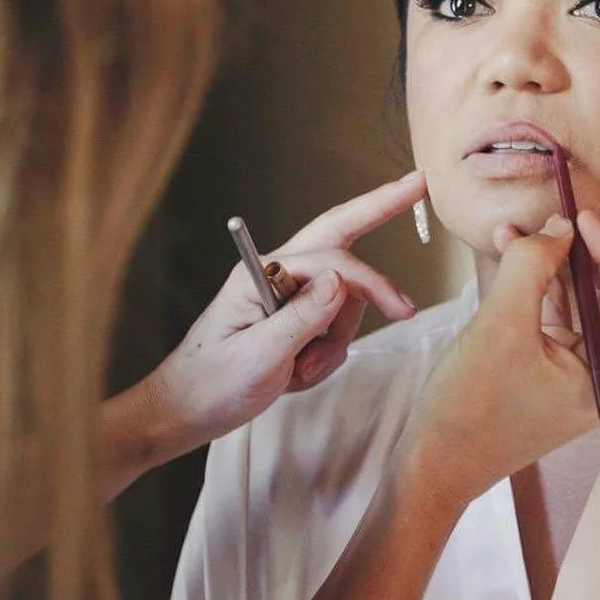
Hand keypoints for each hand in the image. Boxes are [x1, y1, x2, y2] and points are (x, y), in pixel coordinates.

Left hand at [137, 170, 424, 457]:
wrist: (182, 414)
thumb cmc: (209, 385)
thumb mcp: (258, 357)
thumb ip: (302, 317)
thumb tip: (343, 280)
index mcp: (261, 273)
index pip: (333, 262)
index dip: (372, 283)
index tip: (402, 309)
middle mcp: (277, 274)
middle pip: (337, 231)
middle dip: (378, 207)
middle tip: (416, 184)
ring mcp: (287, 296)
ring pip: (344, 300)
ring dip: (335, 342)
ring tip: (299, 375)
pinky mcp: (293, 319)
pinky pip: (334, 327)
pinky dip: (326, 355)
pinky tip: (295, 377)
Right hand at [399, 210, 599, 513]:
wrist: (433, 463)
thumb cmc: (469, 404)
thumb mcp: (501, 323)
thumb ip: (534, 266)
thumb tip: (560, 226)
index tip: (580, 217)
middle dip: (576, 253)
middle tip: (550, 217)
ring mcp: (575, 375)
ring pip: (577, 302)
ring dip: (550, 265)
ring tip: (516, 231)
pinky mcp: (548, 369)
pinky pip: (553, 316)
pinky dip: (534, 285)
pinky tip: (509, 253)